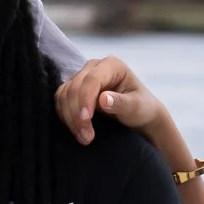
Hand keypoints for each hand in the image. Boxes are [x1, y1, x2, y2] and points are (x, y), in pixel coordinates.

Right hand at [54, 55, 190, 167]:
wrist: (139, 114)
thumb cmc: (142, 107)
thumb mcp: (137, 107)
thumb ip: (122, 102)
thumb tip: (102, 99)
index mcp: (112, 65)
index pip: (91, 79)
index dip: (85, 99)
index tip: (86, 120)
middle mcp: (94, 67)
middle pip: (74, 87)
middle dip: (77, 113)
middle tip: (87, 137)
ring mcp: (82, 77)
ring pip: (64, 94)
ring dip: (70, 117)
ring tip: (84, 138)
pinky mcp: (75, 89)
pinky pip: (61, 101)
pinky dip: (66, 116)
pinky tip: (76, 130)